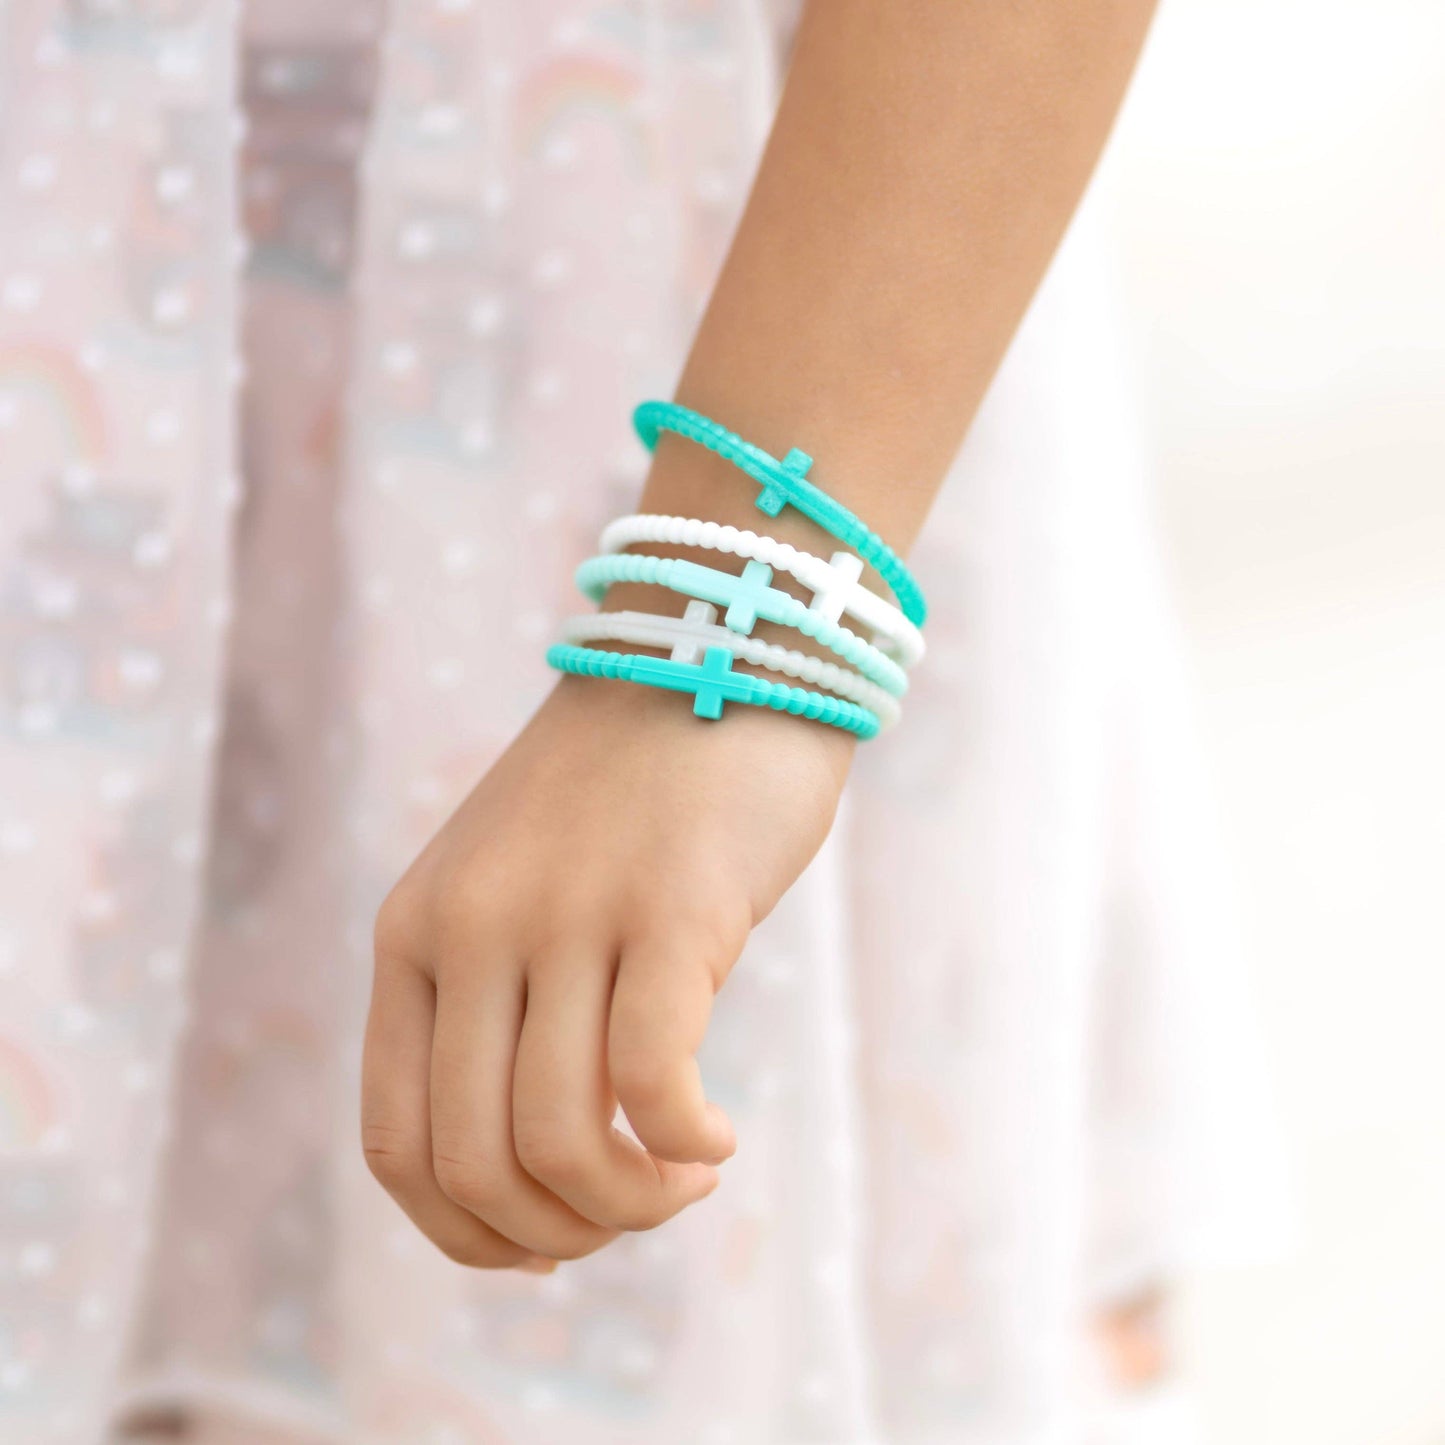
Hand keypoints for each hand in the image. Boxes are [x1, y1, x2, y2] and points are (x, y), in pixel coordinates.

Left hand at [361, 673, 852, 1267]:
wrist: (716, 650)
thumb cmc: (629, 788)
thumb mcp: (518, 884)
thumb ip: (501, 997)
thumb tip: (543, 1161)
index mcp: (415, 931)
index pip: (397, 1144)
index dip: (465, 1233)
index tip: (547, 1245)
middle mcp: (472, 927)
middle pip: (474, 1162)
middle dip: (556, 1234)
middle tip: (635, 1213)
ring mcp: (566, 913)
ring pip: (559, 1142)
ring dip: (630, 1206)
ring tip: (687, 1180)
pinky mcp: (668, 908)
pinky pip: (651, 1085)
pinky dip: (682, 1147)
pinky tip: (717, 1139)